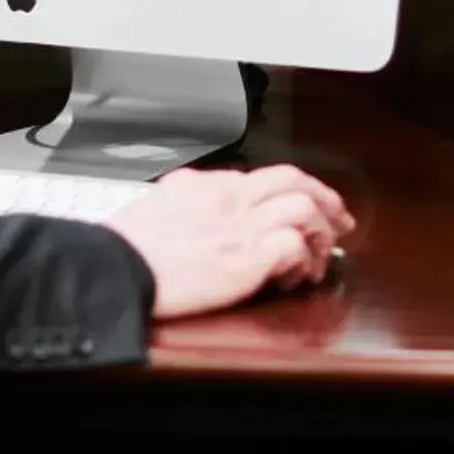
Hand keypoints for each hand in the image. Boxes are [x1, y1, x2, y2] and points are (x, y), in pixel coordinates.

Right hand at [105, 164, 353, 319]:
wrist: (114, 268)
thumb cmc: (127, 247)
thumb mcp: (157, 204)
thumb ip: (183, 196)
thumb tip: (189, 193)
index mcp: (209, 184)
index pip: (266, 176)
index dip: (295, 190)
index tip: (306, 206)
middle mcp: (231, 197)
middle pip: (295, 180)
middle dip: (326, 199)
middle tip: (339, 221)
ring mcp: (242, 225)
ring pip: (305, 208)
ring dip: (321, 234)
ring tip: (320, 257)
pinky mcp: (248, 256)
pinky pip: (295, 247)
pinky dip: (303, 262)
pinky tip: (295, 278)